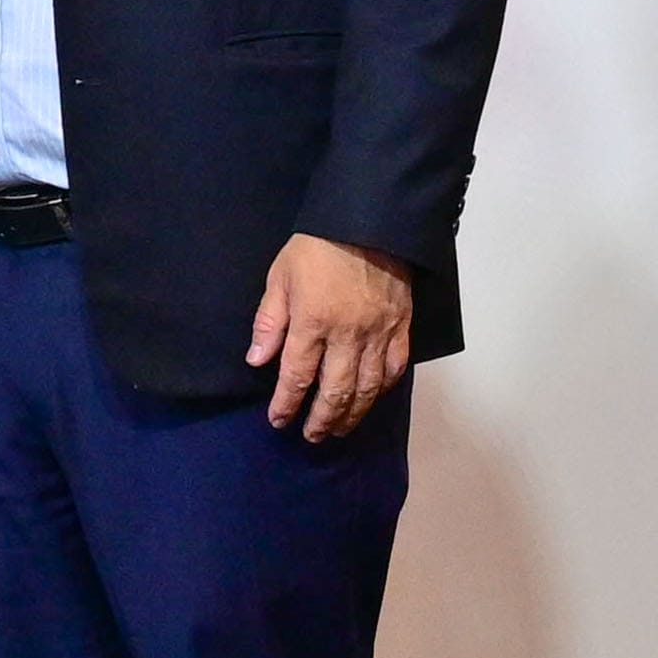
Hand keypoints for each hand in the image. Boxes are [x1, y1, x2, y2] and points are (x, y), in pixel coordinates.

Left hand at [245, 233, 413, 440]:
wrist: (370, 222)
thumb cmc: (318, 247)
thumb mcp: (281, 277)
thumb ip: (270, 321)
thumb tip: (256, 360)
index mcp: (313, 322)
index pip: (297, 376)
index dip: (286, 404)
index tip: (278, 420)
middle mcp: (347, 335)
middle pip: (334, 392)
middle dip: (320, 420)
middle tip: (311, 436)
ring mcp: (378, 334)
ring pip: (366, 388)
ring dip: (351, 415)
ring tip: (338, 430)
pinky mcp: (401, 327)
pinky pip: (394, 368)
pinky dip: (382, 390)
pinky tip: (371, 399)